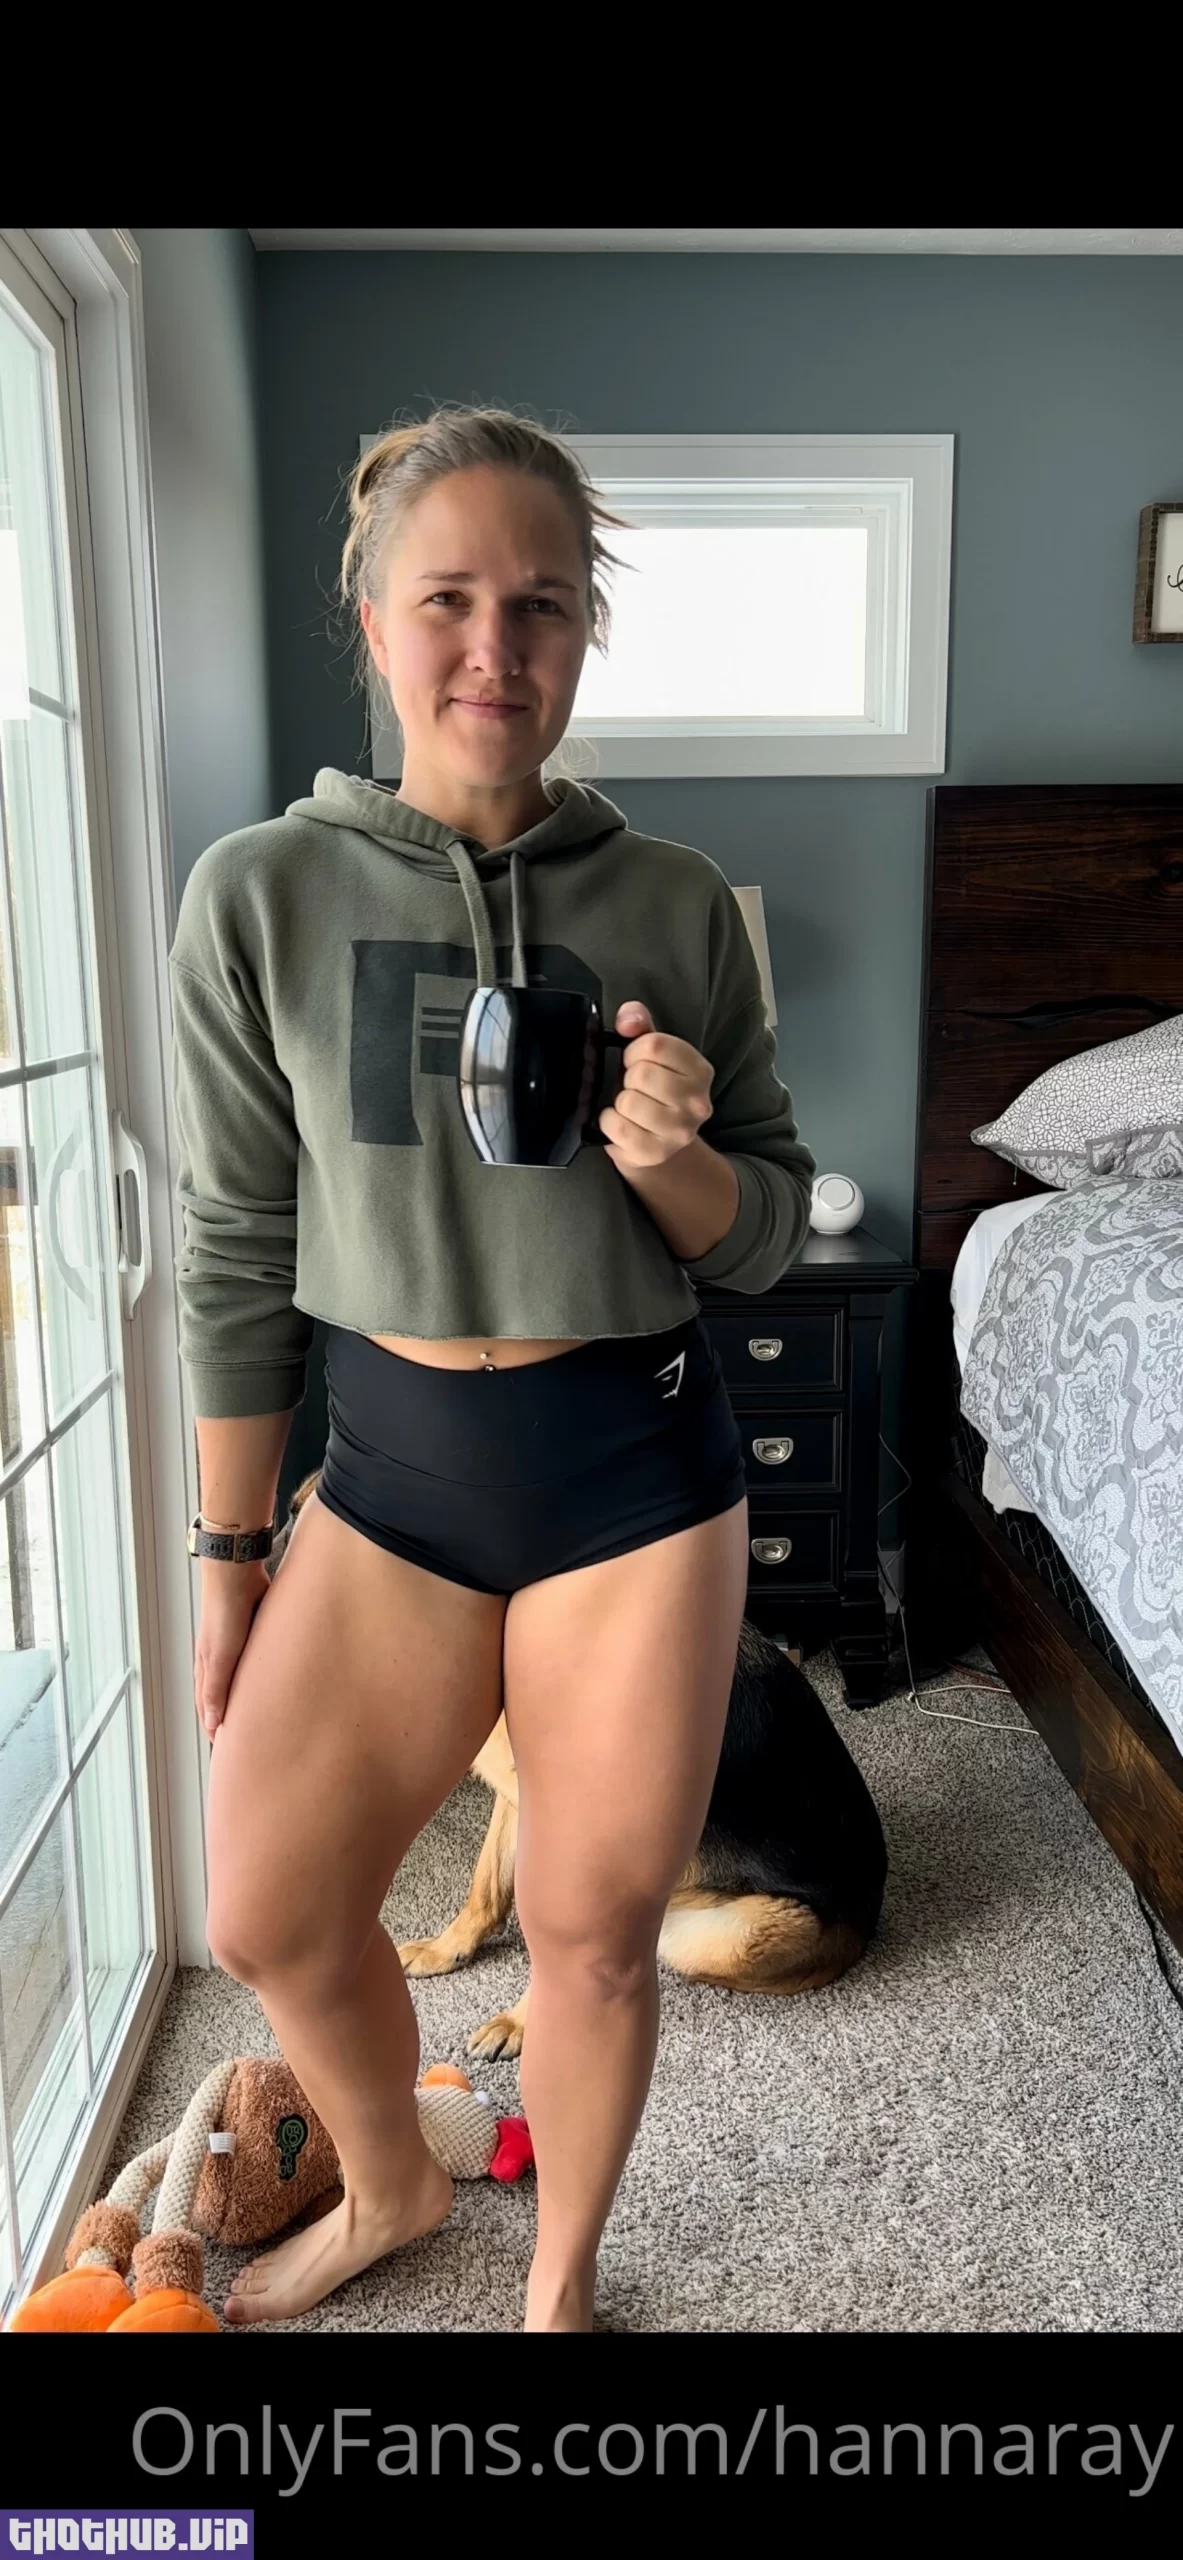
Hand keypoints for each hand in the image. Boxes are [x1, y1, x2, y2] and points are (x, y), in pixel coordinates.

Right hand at [194, 1560, 269, 1739]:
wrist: (235, 1573)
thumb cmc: (223, 1613)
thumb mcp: (219, 1657)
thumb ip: (216, 1689)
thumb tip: (212, 1723)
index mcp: (207, 1666)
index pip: (207, 1706)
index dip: (213, 1726)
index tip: (223, 1750)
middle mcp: (218, 1657)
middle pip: (221, 1694)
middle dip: (229, 1715)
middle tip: (243, 1738)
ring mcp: (235, 1644)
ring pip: (238, 1678)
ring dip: (244, 1696)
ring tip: (258, 1713)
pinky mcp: (253, 1630)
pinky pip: (256, 1660)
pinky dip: (258, 1675)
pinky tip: (269, 1677)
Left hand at [599, 1002, 713, 1167]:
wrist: (655, 1137)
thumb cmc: (651, 1087)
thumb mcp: (649, 1050)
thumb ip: (639, 1023)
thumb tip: (628, 1019)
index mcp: (700, 1071)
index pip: (655, 1045)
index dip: (633, 1050)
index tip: (634, 1061)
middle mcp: (697, 1103)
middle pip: (642, 1074)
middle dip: (628, 1078)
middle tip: (634, 1087)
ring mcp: (679, 1132)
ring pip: (629, 1102)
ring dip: (620, 1102)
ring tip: (630, 1106)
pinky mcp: (656, 1153)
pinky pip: (619, 1128)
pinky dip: (609, 1122)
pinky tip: (620, 1122)